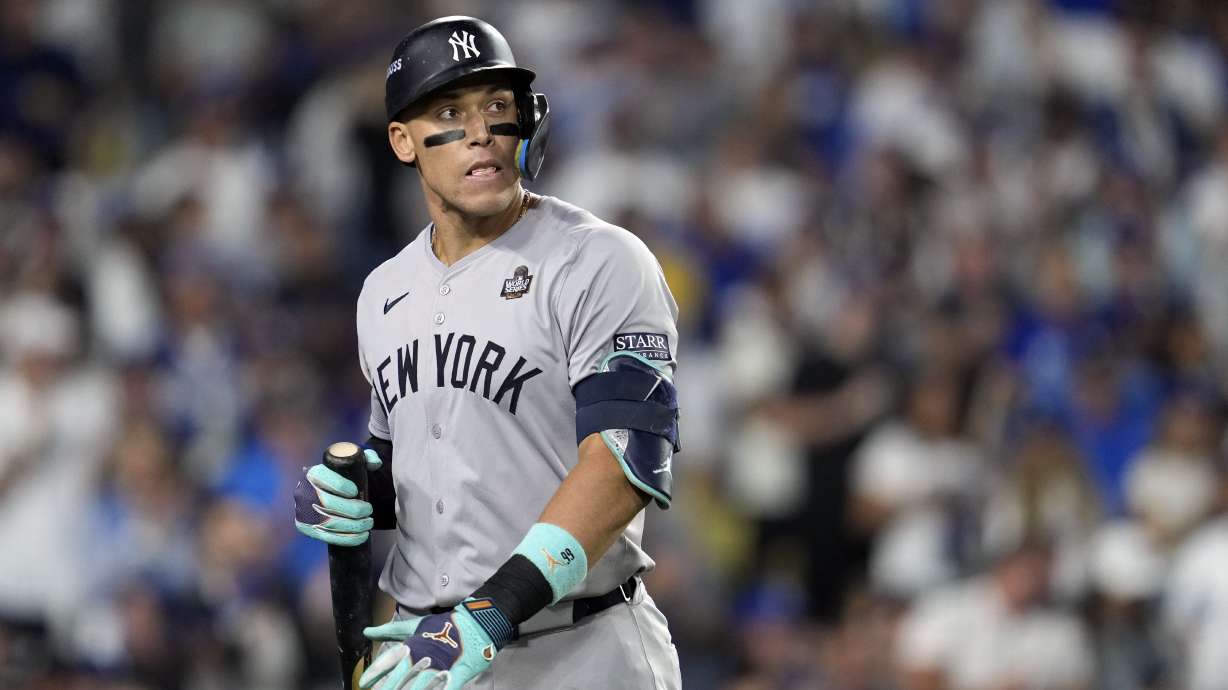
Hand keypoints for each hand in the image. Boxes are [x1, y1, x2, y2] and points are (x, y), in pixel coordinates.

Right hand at [293, 448, 381, 545]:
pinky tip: (362, 536)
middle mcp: (303, 491)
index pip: (323, 477)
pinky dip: (347, 539)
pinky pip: (326, 536)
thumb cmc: (346, 477)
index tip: (356, 491)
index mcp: (313, 473)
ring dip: (353, 526)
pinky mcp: (305, 527)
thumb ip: (367, 458)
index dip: (340, 485)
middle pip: (327, 503)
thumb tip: (375, 464)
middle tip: (369, 510)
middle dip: (353, 509)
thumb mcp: (355, 463)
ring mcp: (303, 511)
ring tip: (368, 523)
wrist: (329, 494)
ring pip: (329, 522)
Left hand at [359, 603, 497, 689]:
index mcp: (414, 644)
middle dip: (388, 687)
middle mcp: (424, 654)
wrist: (477, 624)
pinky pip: (446, 687)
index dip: (375, 672)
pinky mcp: (458, 673)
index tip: (363, 683)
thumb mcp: (416, 626)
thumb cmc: (444, 626)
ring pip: (421, 683)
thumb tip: (366, 631)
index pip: (389, 660)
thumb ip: (391, 631)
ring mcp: (441, 664)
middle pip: (401, 675)